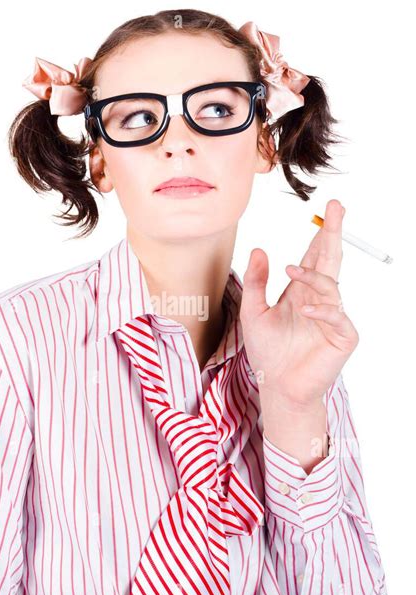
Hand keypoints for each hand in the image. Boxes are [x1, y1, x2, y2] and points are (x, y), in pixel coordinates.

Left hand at [240, 199, 358, 408]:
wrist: (276, 386)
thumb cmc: (267, 352)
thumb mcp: (253, 312)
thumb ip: (256, 282)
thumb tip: (259, 249)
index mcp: (301, 293)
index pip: (313, 258)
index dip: (321, 235)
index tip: (326, 212)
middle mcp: (319, 300)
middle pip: (330, 261)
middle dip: (333, 234)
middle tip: (336, 208)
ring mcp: (333, 318)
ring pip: (331, 285)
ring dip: (314, 275)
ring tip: (293, 270)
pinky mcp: (342, 337)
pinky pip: (338, 317)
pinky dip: (323, 311)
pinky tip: (306, 310)